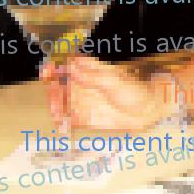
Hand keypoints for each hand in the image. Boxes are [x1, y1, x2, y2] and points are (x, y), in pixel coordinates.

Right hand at [41, 55, 174, 131]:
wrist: (145, 111)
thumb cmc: (132, 90)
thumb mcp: (113, 80)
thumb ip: (92, 75)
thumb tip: (72, 66)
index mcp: (86, 72)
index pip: (63, 67)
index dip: (52, 68)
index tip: (48, 72)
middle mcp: (79, 86)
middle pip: (57, 86)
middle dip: (52, 89)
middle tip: (54, 93)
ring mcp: (80, 102)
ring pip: (59, 103)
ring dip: (54, 106)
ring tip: (58, 113)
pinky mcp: (82, 119)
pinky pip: (67, 121)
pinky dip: (61, 123)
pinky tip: (62, 126)